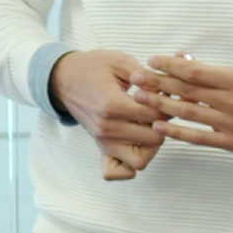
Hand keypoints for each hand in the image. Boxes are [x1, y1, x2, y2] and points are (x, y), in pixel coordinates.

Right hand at [49, 49, 163, 181]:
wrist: (63, 79)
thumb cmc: (92, 68)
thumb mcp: (120, 62)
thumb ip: (146, 76)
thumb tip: (169, 88)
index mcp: (112, 105)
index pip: (156, 116)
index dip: (168, 104)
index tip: (166, 94)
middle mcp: (107, 128)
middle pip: (154, 139)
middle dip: (164, 124)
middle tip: (161, 109)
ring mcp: (103, 141)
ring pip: (142, 159)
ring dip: (151, 143)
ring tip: (149, 124)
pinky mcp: (101, 147)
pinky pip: (119, 170)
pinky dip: (130, 164)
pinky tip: (136, 144)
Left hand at [136, 55, 232, 155]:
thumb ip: (215, 72)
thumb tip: (183, 61)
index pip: (196, 72)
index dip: (170, 65)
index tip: (152, 60)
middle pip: (188, 91)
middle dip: (158, 83)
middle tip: (136, 78)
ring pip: (190, 113)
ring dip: (161, 105)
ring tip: (140, 98)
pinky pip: (199, 137)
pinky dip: (177, 132)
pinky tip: (159, 125)